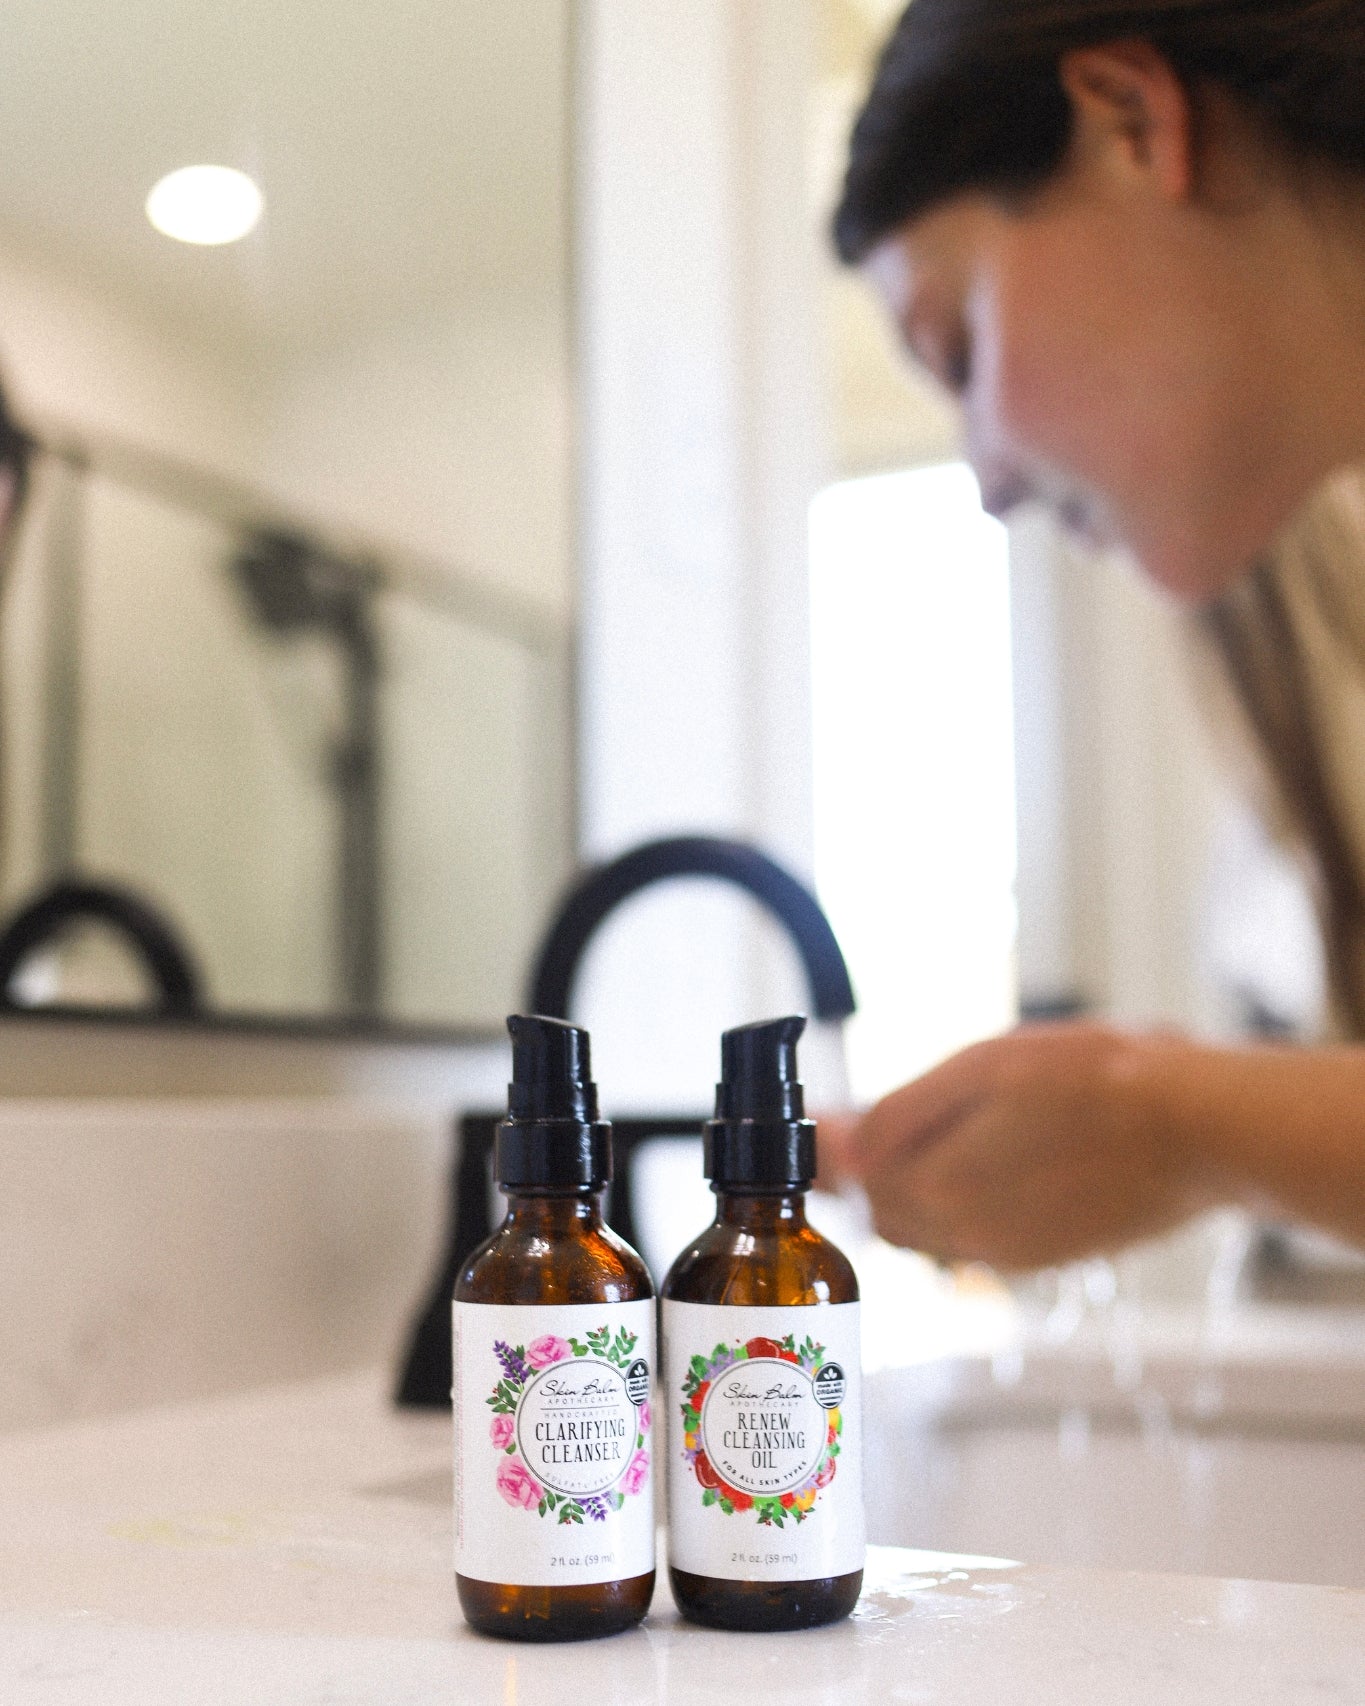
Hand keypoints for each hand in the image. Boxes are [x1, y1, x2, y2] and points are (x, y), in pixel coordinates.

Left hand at [828, 1023, 1219, 1269]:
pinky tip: (991, 1158)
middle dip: (874, 1170)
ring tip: (937, 1134)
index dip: (840, 1145)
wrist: (1199, 1130)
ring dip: (915, 1188)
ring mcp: (1010, 1253)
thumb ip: (905, 1113)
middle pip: (886, 1211)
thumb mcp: (986, 1067)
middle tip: (876, 1121)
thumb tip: (844, 1148)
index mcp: (943, 1189)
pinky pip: (974, 1236)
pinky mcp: (1046, 1254)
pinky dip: (961, 1202)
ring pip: (927, 1229)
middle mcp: (969, 1237)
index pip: (856, 1180)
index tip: (831, 1119)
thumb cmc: (1097, 1081)